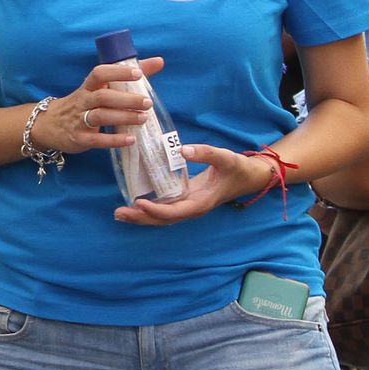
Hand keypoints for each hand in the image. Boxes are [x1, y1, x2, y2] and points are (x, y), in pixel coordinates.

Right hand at [29, 58, 164, 155]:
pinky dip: (114, 140)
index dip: (117, 72)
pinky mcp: (79, 139)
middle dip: (126, 99)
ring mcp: (79, 120)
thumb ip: (127, 77)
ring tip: (143, 119)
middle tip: (147, 102)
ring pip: (101, 116)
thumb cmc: (82, 104)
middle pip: (103, 97)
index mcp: (88, 87)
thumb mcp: (98, 89)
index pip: (99, 73)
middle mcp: (83, 101)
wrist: (48, 125)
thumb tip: (158, 62)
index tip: (137, 73)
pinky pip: (97, 139)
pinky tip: (130, 139)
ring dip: (123, 117)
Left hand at [114, 141, 277, 225]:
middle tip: (118, 213)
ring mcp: (189, 206)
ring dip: (141, 216)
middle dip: (141, 218)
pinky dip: (149, 210)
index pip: (174, 212)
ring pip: (162, 217)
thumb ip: (206, 153)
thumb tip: (182, 150)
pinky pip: (165, 209)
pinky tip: (134, 205)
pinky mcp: (186, 200)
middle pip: (163, 219)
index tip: (139, 203)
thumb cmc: (238, 168)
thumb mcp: (225, 157)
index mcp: (201, 203)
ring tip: (119, 213)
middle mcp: (192, 208)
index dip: (156, 210)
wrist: (249, 176)